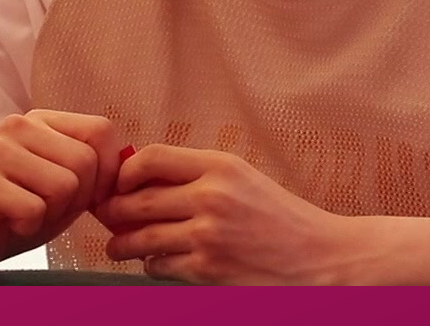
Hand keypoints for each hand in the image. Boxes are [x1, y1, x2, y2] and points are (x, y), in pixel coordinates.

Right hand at [0, 110, 123, 272]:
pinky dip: (29, 227)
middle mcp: (18, 125)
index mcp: (43, 120)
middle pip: (86, 162)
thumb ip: (98, 172)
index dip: (108, 173)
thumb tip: (130, 171)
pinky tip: (10, 222)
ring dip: (53, 215)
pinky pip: (34, 210)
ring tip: (27, 214)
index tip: (89, 197)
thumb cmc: (21, 210)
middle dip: (78, 200)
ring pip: (64, 186)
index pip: (102, 131)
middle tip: (47, 209)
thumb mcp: (68, 188)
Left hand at [92, 144, 352, 283]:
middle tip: (107, 217)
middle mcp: (211, 196)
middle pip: (137, 199)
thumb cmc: (282, 220)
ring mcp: (207, 236)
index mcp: (221, 166)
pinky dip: (151, 266)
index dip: (125, 172)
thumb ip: (199, 177)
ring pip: (140, 237)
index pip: (151, 158)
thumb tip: (141, 181)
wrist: (321, 260)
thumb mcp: (244, 181)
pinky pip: (158, 266)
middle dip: (114, 211)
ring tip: (118, 246)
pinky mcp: (207, 271)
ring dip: (122, 244)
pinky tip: (156, 263)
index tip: (119, 183)